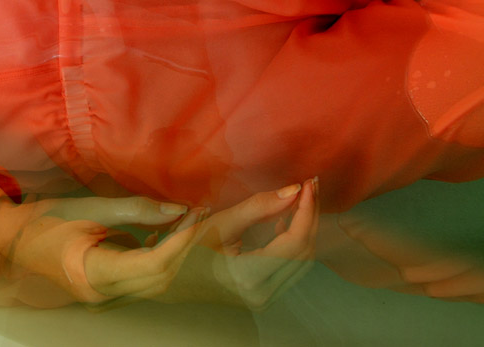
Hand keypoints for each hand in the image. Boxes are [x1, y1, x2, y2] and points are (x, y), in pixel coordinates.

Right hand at [0, 195, 203, 302]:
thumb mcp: (92, 208)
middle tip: (200, 213)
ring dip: (174, 252)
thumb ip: (136, 210)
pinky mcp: (106, 287)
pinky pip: (141, 279)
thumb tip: (178, 208)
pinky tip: (159, 234)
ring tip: (187, 221)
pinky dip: (158, 258)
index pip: (152, 264)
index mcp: (95, 273)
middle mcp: (101, 292)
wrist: (14, 237)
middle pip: (159, 277)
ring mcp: (103, 294)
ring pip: (154, 282)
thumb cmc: (47, 219)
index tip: (196, 216)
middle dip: (184, 246)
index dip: (179, 241)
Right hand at [159, 179, 319, 309]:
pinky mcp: (265, 295)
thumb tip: (294, 190)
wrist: (173, 280)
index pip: (294, 242)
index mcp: (248, 277)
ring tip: (302, 200)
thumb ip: (259, 206)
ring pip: (301, 261)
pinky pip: (291, 267)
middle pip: (304, 252)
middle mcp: (261, 294)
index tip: (308, 184)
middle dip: (310, 216)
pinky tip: (284, 222)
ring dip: (305, 228)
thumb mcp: (221, 222)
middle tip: (310, 186)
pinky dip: (294, 242)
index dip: (306, 211)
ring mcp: (264, 299)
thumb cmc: (188, 249)